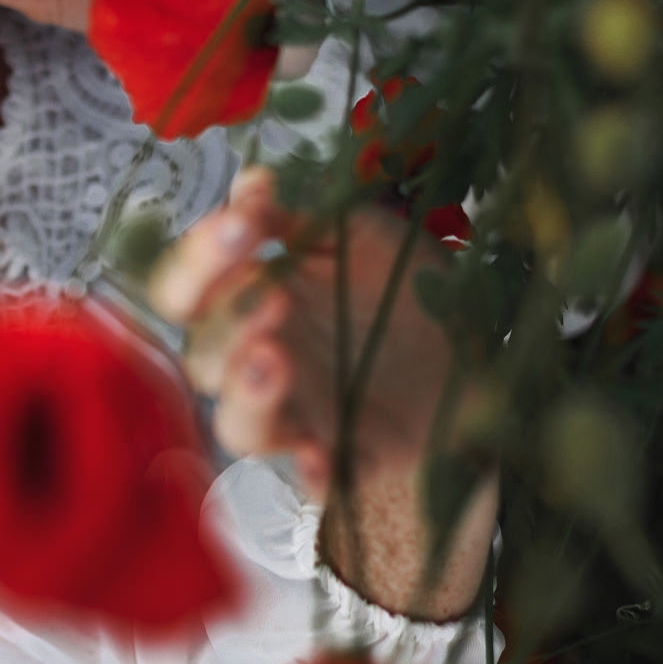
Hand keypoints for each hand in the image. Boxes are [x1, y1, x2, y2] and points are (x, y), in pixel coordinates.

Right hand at [145, 166, 496, 619]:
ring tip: (274, 362)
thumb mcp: (361, 235)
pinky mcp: (339, 460)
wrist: (474, 364)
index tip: (242, 226)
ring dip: (247, 396)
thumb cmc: (405, 291)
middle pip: (203, 357)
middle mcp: (258, 360)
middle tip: (273, 299)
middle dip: (228, 326)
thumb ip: (301, 214)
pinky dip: (309, 471)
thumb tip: (250, 184)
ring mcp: (295, 416)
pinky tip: (319, 455)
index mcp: (252, 298)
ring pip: (236, 424)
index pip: (188, 287)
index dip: (199, 260)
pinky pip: (308, 479)